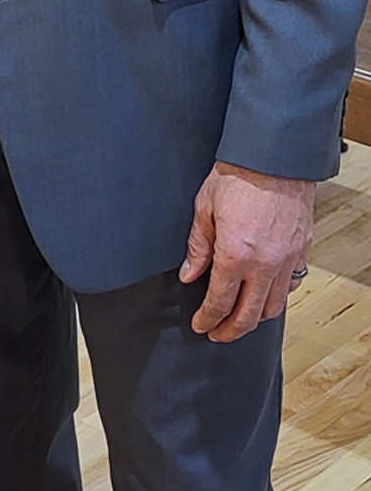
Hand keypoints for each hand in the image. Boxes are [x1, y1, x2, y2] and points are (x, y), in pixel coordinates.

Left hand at [179, 161, 314, 342]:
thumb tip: (188, 275)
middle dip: (230, 331)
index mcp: (235, 255)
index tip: (200, 325)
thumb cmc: (237, 176)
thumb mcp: (204, 208)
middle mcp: (264, 265)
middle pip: (248, 316)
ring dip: (255, 319)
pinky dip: (277, 297)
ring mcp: (287, 260)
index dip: (207, 319)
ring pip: (273, 307)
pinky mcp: (301, 251)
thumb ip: (197, 247)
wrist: (273, 157)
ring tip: (240, 318)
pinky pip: (291, 286)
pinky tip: (265, 294)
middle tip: (217, 333)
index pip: (219, 303)